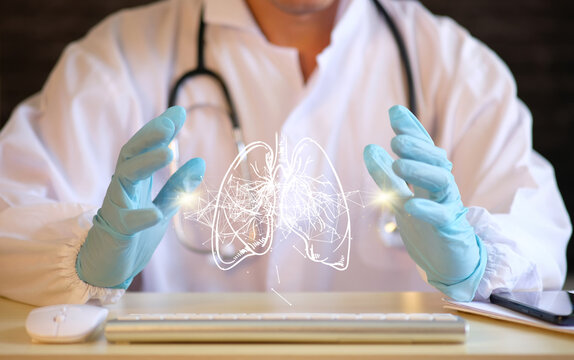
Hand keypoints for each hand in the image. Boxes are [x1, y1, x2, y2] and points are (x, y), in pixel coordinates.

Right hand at [76, 106, 204, 288]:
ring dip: (146, 164)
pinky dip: (141, 217)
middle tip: (170, 123)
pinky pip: (127, 222)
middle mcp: (123, 188)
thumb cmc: (134, 234)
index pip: (146, 149)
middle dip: (149, 136)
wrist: (108, 268)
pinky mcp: (116, 231)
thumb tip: (200, 161)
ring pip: (124, 178)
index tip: (180, 111)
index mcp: (135, 181)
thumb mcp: (162, 207)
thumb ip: (177, 186)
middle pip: (131, 154)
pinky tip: (156, 214)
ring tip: (168, 152)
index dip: (161, 130)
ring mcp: (116, 207)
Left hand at [363, 105, 486, 300]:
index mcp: (428, 180)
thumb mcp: (400, 199)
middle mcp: (441, 189)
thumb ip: (386, 176)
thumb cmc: (426, 229)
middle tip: (396, 139)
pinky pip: (442, 216)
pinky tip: (412, 204)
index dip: (411, 130)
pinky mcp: (451, 230)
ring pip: (442, 182)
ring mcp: (449, 208)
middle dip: (417, 147)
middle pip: (435, 161)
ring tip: (399, 165)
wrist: (449, 265)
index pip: (422, 150)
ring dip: (420, 171)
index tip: (394, 112)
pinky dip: (428, 209)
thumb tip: (370, 147)